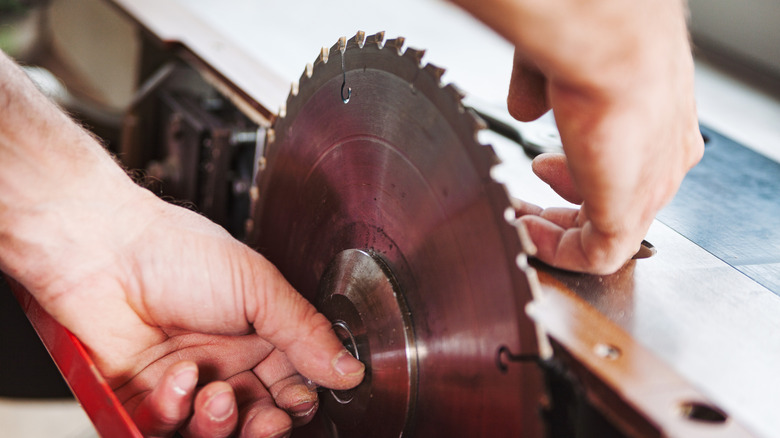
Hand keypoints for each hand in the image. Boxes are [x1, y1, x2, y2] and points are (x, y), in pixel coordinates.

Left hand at [0, 50, 363, 436]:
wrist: (106, 251)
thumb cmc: (179, 253)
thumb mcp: (260, 288)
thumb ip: (307, 332)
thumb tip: (349, 368)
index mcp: (259, 335)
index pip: (292, 384)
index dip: (298, 402)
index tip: (300, 401)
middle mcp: (225, 362)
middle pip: (256, 418)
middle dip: (265, 426)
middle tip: (267, 418)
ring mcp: (184, 383)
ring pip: (214, 433)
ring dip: (220, 424)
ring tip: (217, 397)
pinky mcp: (143, 398)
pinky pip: (164, 428)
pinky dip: (174, 411)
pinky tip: (178, 380)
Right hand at [455, 0, 703, 273]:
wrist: (609, 41)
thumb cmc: (595, 36)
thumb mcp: (557, 66)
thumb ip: (539, 90)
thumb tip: (523, 107)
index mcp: (655, 119)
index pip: (621, 163)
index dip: (575, 171)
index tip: (541, 169)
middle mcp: (662, 157)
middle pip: (615, 202)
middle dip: (564, 205)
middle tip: (529, 203)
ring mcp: (649, 187)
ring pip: (608, 233)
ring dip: (557, 229)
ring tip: (521, 215)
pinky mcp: (628, 213)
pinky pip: (596, 256)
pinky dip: (557, 250)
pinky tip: (525, 231)